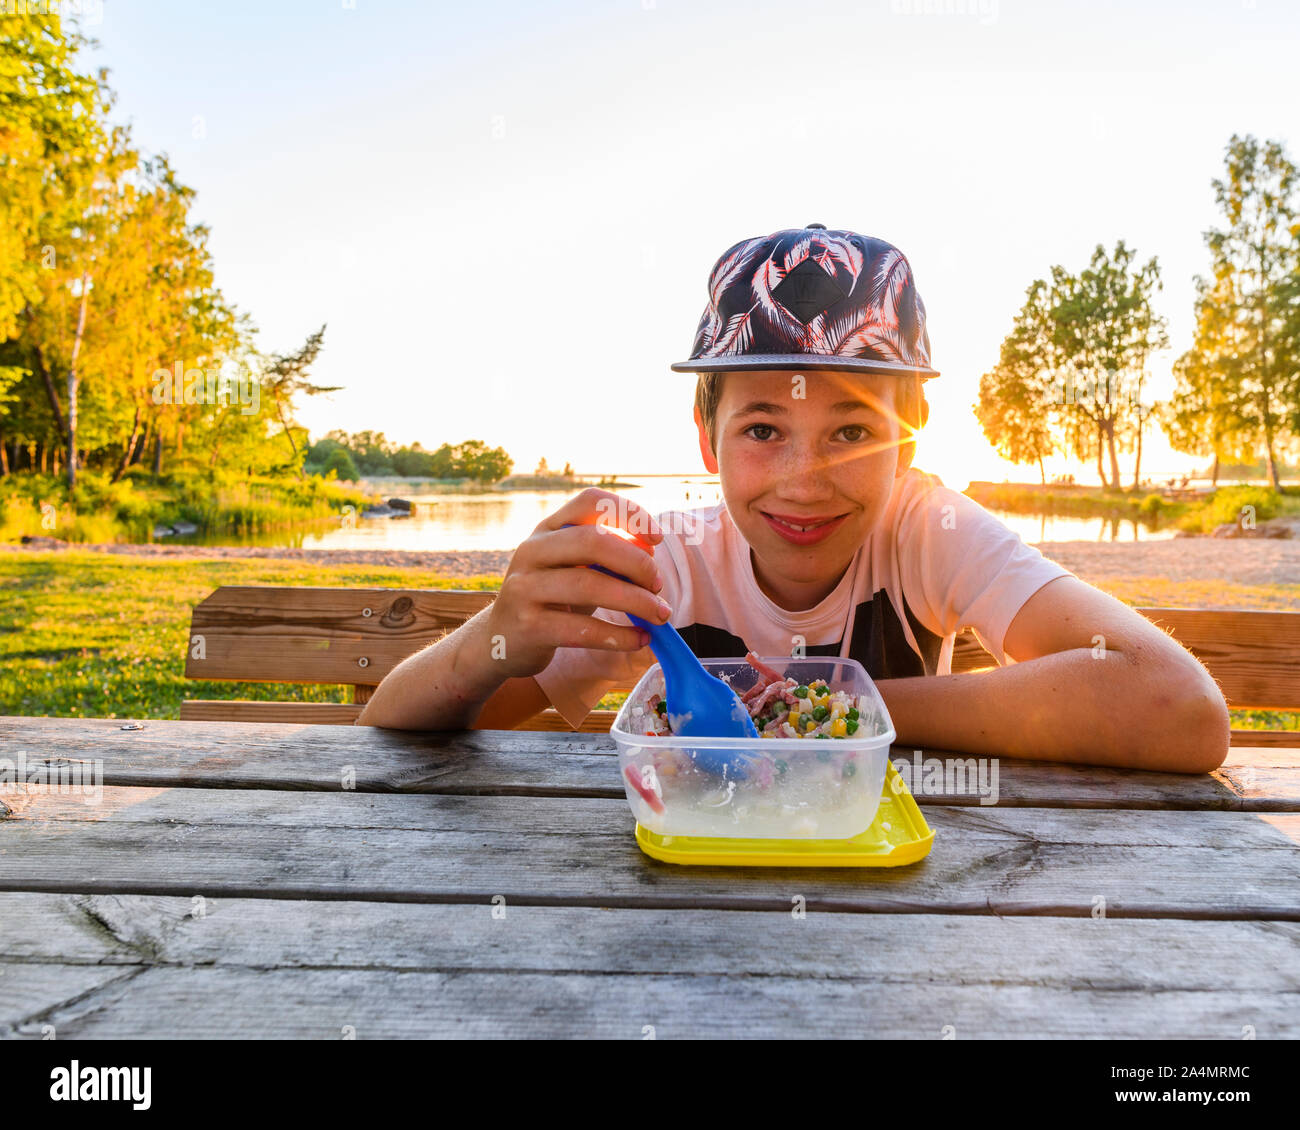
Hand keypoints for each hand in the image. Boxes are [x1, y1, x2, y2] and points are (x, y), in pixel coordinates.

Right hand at [481, 488, 672, 679]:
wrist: (500, 640)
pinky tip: (639, 639)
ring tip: (659, 615)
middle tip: (658, 585)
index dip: (628, 513)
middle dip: (637, 563)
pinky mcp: (528, 626)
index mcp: (548, 529)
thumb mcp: (574, 568)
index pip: (589, 502)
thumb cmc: (551, 598)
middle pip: (592, 541)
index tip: (656, 539)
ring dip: (635, 602)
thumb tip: (649, 552)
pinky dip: (618, 636)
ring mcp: (525, 587)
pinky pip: (582, 630)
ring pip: (589, 586)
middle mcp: (532, 550)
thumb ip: (607, 556)